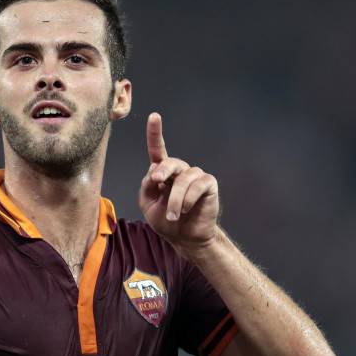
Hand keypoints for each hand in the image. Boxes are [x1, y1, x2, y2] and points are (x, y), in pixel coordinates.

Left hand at [139, 112, 219, 254]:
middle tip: (158, 182)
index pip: (158, 151)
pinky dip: (188, 199)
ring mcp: (195, 176)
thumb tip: (153, 170)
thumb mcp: (148, 204)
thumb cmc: (167, 221)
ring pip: (183, 179)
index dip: (155, 133)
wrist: (185, 238)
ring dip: (174, 200)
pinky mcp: (209, 184)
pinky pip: (197, 185)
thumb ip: (147, 186)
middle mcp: (180, 171)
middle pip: (170, 162)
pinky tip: (185, 209)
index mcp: (164, 174)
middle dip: (163, 170)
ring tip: (173, 215)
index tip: (154, 116)